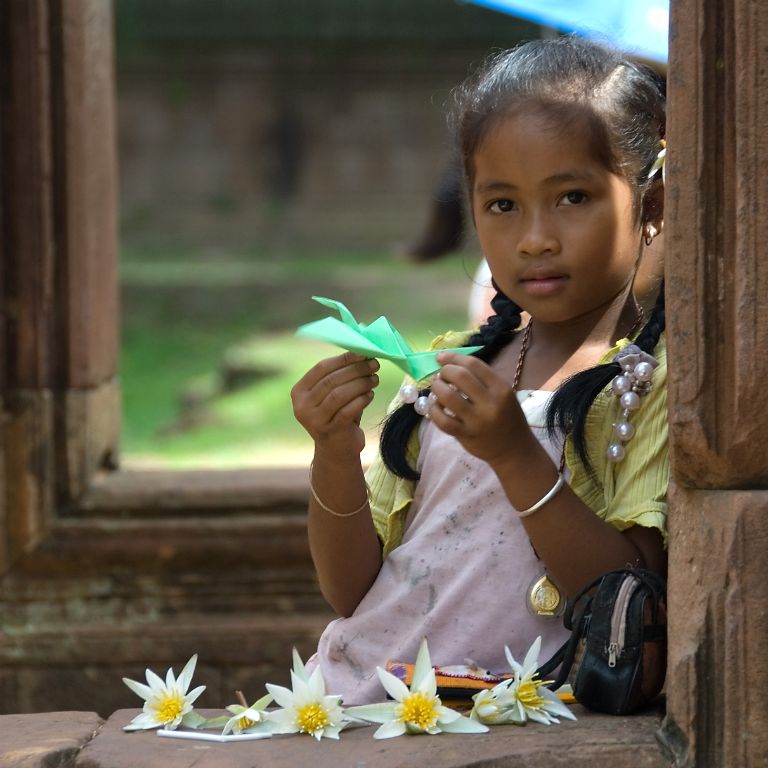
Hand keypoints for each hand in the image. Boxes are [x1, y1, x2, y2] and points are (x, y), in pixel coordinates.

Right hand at [291, 352, 379, 458]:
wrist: (336, 449)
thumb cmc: (337, 415)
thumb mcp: (332, 395)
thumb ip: (340, 376)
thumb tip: (362, 353)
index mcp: (299, 391)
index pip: (321, 368)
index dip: (344, 359)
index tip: (364, 353)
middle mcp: (302, 406)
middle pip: (331, 380)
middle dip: (356, 370)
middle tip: (374, 365)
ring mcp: (314, 420)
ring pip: (339, 394)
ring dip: (360, 384)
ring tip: (374, 379)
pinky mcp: (329, 431)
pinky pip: (347, 411)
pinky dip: (361, 400)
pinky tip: (370, 395)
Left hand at [429, 351, 533, 467]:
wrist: (514, 450)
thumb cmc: (508, 418)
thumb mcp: (504, 394)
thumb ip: (482, 380)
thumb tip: (451, 364)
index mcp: (501, 388)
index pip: (474, 364)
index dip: (453, 357)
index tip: (441, 357)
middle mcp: (490, 403)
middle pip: (459, 376)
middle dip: (444, 372)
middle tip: (441, 375)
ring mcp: (477, 420)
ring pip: (448, 397)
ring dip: (437, 388)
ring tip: (437, 388)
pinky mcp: (466, 435)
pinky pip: (443, 420)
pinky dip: (434, 411)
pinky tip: (435, 407)